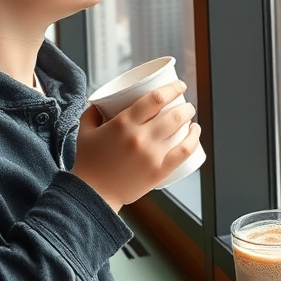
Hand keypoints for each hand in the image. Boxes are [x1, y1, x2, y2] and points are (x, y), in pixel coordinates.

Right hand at [72, 81, 200, 211]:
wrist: (92, 195)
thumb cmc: (88, 162)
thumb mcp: (85, 131)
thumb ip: (92, 112)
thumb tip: (102, 101)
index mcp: (123, 124)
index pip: (155, 98)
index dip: (172, 88)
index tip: (178, 86)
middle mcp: (139, 137)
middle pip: (173, 113)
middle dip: (184, 105)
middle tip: (185, 104)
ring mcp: (151, 155)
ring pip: (180, 129)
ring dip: (190, 118)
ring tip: (190, 116)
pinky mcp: (158, 171)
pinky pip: (183, 152)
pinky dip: (193, 139)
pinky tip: (195, 132)